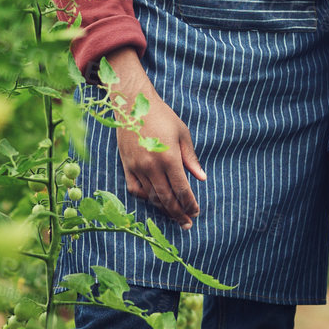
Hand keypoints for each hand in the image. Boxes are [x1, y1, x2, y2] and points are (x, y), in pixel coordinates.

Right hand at [101, 51, 205, 227]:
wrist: (132, 104)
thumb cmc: (162, 116)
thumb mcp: (182, 134)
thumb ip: (191, 159)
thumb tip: (201, 178)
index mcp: (169, 158)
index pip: (182, 190)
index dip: (190, 204)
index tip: (196, 212)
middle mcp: (152, 166)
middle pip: (167, 199)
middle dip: (179, 214)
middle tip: (187, 224)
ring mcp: (137, 167)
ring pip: (151, 197)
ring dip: (164, 209)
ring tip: (174, 216)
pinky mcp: (126, 165)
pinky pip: (135, 189)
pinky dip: (145, 198)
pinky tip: (154, 200)